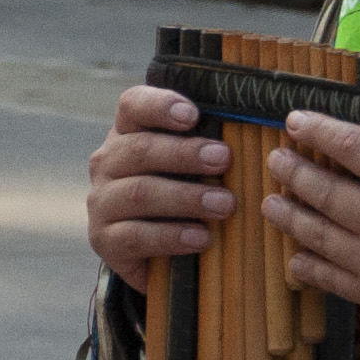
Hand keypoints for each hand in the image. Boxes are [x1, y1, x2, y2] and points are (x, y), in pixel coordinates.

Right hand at [85, 85, 242, 291]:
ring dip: (186, 198)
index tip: (193, 115)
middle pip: (140, 149)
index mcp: (126, 133)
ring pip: (140, 193)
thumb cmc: (179, 196)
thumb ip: (207, 146)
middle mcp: (107, 163)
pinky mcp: (104, 241)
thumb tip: (258, 130)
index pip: (133, 105)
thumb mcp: (189, 166)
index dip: (160, 106)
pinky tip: (201, 238)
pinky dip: (172, 236)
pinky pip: (136, 236)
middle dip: (185, 154)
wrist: (151, 254)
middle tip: (224, 160)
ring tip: (225, 205)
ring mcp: (101, 202)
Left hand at [262, 112, 359, 336]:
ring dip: (288, 214)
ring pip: (315, 232)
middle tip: (275, 160)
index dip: (318, 129)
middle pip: (323, 188)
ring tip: (271, 202)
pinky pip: (327, 277)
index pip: (350, 146)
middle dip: (293, 171)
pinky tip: (294, 257)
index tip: (295, 121)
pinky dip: (306, 265)